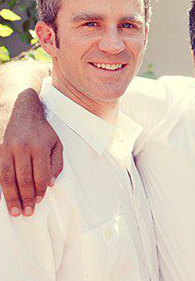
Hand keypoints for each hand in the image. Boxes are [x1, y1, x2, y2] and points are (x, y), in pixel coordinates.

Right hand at [0, 89, 62, 216]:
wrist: (26, 114)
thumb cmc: (44, 133)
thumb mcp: (58, 145)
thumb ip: (56, 165)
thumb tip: (50, 184)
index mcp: (40, 147)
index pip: (40, 174)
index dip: (40, 190)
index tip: (40, 200)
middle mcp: (23, 149)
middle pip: (23, 178)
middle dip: (25, 198)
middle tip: (27, 212)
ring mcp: (8, 149)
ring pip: (8, 178)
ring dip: (11, 196)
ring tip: (14, 211)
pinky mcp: (0, 151)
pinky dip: (2, 186)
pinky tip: (5, 197)